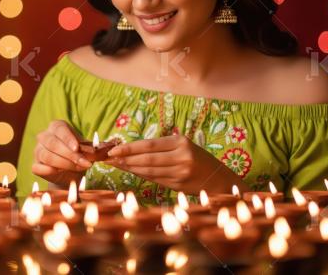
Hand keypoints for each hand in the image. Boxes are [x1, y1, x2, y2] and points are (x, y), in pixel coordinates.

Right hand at [31, 120, 91, 187]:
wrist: (71, 174)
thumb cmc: (79, 156)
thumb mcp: (88, 150)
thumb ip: (94, 149)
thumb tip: (104, 148)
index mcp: (57, 127)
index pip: (60, 129)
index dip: (68, 138)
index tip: (77, 148)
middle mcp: (44, 136)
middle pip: (53, 143)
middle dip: (70, 154)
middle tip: (85, 163)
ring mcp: (38, 151)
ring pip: (47, 156)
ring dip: (65, 164)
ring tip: (79, 168)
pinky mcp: (35, 165)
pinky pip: (38, 168)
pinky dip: (49, 171)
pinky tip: (60, 172)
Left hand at [104, 134, 247, 193]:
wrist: (218, 178)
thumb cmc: (197, 158)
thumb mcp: (182, 146)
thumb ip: (161, 148)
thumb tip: (131, 150)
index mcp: (181, 142)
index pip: (149, 145)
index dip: (129, 148)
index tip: (113, 149)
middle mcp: (181, 157)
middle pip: (146, 159)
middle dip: (125, 159)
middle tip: (109, 158)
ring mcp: (180, 172)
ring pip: (148, 171)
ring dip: (130, 168)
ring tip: (116, 165)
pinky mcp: (178, 185)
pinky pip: (154, 179)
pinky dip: (140, 176)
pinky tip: (130, 172)